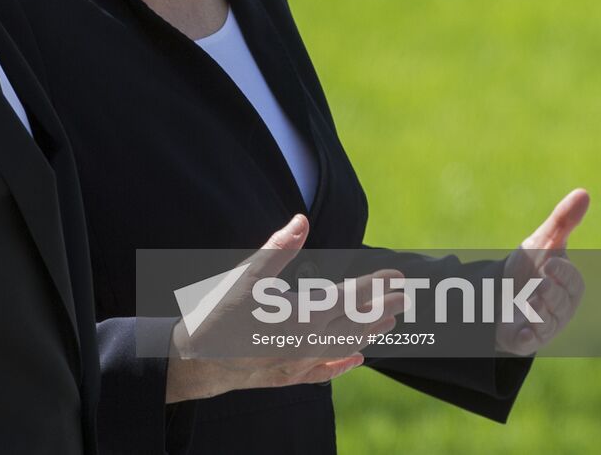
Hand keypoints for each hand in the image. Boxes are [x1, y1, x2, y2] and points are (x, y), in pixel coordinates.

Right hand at [164, 214, 404, 402]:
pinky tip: (358, 359)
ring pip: (345, 347)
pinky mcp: (288, 378)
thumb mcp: (245, 275)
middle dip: (382, 307)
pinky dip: (344, 364)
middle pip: (354, 322)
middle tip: (405, 295)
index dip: (375, 284)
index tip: (396, 274)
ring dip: (369, 332)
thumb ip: (277, 249)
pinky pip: (325, 372)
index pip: (350, 297)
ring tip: (392, 321)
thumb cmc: (217, 313)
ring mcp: (300, 364)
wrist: (194, 361)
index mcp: (302, 316)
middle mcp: (307, 344)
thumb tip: (301, 222)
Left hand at [496, 188, 589, 354]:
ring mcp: (543, 325)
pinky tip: (519, 331)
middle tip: (538, 284)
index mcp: (569, 285)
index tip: (550, 263)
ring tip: (528, 300)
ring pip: (545, 322)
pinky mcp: (524, 338)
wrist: (501, 293)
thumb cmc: (530, 267)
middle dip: (550, 293)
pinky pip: (529, 341)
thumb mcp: (543, 242)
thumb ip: (563, 221)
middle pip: (559, 303)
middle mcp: (560, 308)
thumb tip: (583, 192)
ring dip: (537, 312)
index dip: (563, 273)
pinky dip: (526, 337)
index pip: (572, 282)